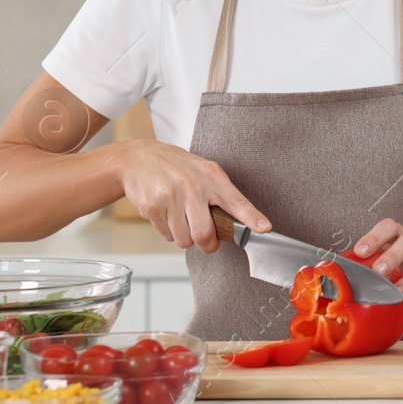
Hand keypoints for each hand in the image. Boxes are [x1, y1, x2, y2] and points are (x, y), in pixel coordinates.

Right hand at [111, 139, 270, 253]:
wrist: (138, 158)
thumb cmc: (176, 167)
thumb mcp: (203, 170)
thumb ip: (220, 193)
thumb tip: (240, 222)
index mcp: (211, 176)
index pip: (236, 201)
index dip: (252, 217)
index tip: (264, 228)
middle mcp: (193, 186)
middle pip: (204, 234)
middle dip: (207, 244)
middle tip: (207, 241)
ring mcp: (171, 197)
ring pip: (184, 239)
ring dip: (185, 237)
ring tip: (182, 219)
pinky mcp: (153, 207)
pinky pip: (167, 235)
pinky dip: (170, 232)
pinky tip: (167, 214)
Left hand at [350, 219, 402, 334]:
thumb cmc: (396, 260)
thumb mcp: (383, 254)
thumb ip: (363, 263)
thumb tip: (329, 277)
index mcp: (397, 236)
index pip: (389, 228)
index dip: (375, 237)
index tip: (360, 251)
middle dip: (393, 256)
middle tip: (378, 271)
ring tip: (397, 295)